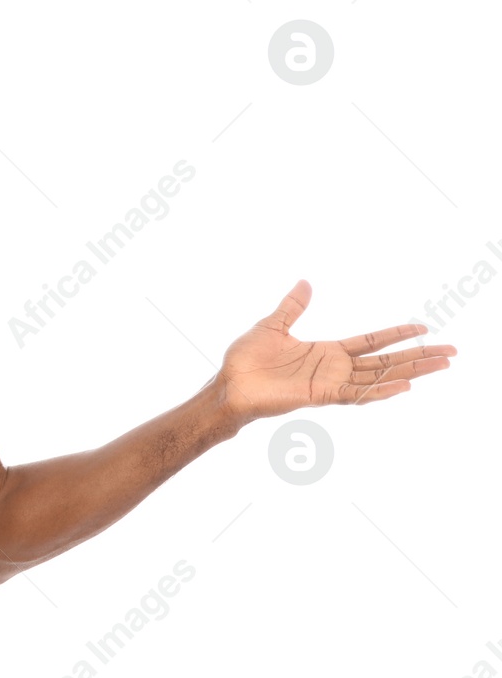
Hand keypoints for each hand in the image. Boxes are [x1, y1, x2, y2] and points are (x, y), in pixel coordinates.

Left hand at [213, 280, 455, 422]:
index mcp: (326, 352)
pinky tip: (403, 386)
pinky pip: (356, 394)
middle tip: (451, 352)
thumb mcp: (272, 325)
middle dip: (418, 357)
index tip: (423, 328)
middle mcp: (334, 368)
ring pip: (379, 377)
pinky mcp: (320, 395)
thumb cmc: (246, 360)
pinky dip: (380, 391)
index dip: (397, 335)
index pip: (371, 342)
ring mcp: (330, 383)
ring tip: (440, 365)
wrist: (228, 384)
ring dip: (410, 372)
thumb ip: (293, 306)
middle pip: (385, 361)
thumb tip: (306, 282)